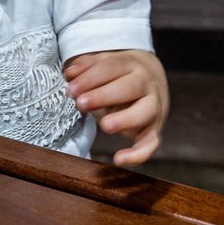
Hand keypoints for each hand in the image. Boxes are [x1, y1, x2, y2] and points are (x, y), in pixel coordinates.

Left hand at [64, 49, 168, 166]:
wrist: (150, 82)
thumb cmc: (118, 76)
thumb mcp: (104, 65)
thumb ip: (86, 67)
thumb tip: (70, 74)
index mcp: (131, 66)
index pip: (111, 68)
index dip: (90, 78)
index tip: (71, 88)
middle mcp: (146, 85)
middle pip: (129, 88)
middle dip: (103, 96)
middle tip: (81, 103)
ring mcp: (153, 108)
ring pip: (144, 113)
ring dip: (125, 120)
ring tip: (105, 125)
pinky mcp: (154, 130)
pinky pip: (150, 144)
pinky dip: (137, 154)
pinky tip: (119, 159)